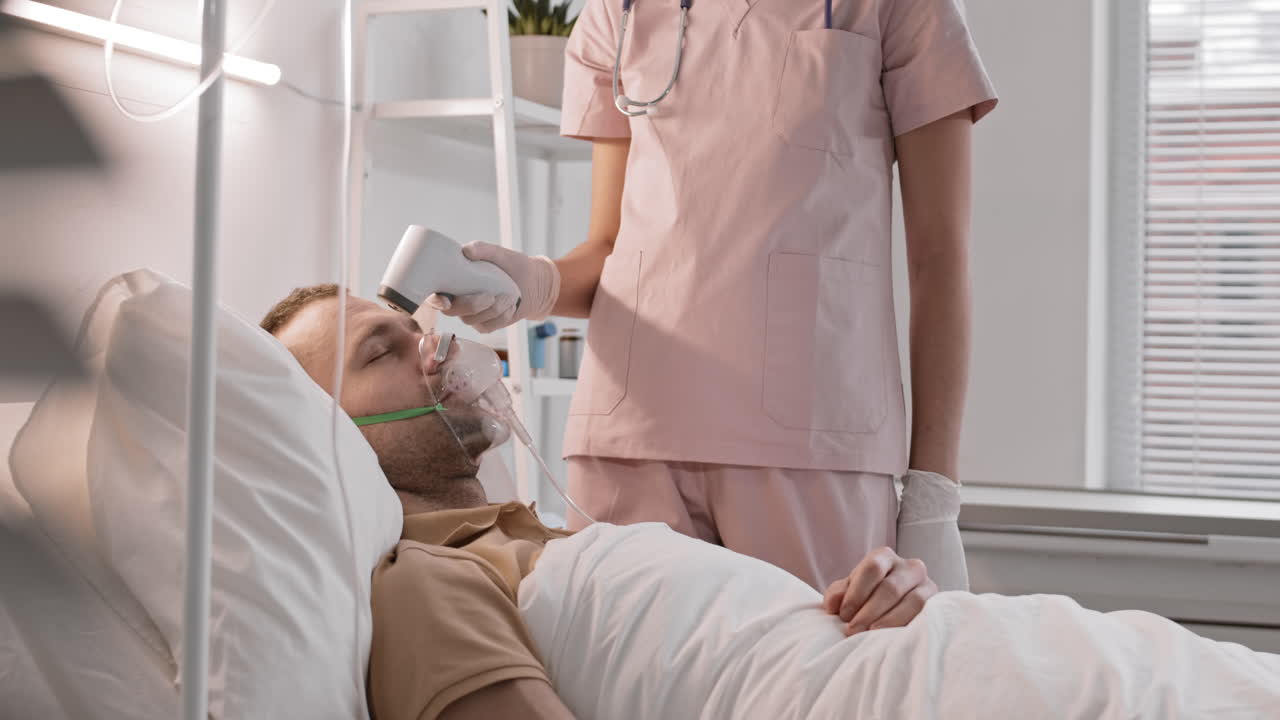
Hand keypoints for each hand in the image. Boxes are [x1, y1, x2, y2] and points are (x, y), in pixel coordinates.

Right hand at [427, 242, 560, 333]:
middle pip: (451, 311)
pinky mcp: (484, 325)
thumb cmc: (512, 265)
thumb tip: (465, 251)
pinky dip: (500, 317)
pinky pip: (486, 327)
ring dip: (492, 310)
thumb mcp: (498, 253)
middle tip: (490, 296)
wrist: (534, 283)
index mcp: (453, 279)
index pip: (434, 293)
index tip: (446, 300)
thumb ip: (482, 248)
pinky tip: (510, 306)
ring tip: (508, 296)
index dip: (434, 300)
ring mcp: (470, 313)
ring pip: (470, 320)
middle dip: (471, 305)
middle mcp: (457, 298)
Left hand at [822, 546, 937, 635]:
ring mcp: (928, 584)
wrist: (892, 611)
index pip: (872, 568)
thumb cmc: (866, 599)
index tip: (843, 615)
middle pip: (891, 587)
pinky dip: (907, 625)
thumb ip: (837, 594)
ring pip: (913, 601)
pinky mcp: (938, 605)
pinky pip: (926, 614)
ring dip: (889, 621)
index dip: (857, 592)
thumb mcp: (849, 593)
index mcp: (885, 557)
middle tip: (852, 631)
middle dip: (869, 611)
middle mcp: (910, 566)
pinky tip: (893, 637)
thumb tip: (831, 605)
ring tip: (871, 635)